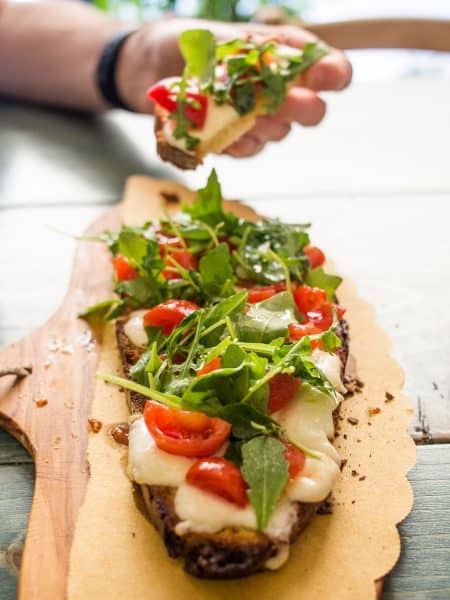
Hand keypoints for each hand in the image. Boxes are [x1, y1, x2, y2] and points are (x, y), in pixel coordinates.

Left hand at [116, 18, 351, 156]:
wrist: (149, 69)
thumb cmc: (185, 43)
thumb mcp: (214, 38)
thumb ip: (245, 53)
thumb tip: (275, 66)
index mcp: (281, 55)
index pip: (323, 66)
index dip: (334, 73)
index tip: (333, 77)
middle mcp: (276, 90)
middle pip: (309, 108)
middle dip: (306, 108)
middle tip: (299, 104)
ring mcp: (257, 118)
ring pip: (279, 132)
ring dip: (268, 127)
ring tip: (247, 116)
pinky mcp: (235, 139)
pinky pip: (249, 150)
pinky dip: (241, 145)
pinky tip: (228, 136)